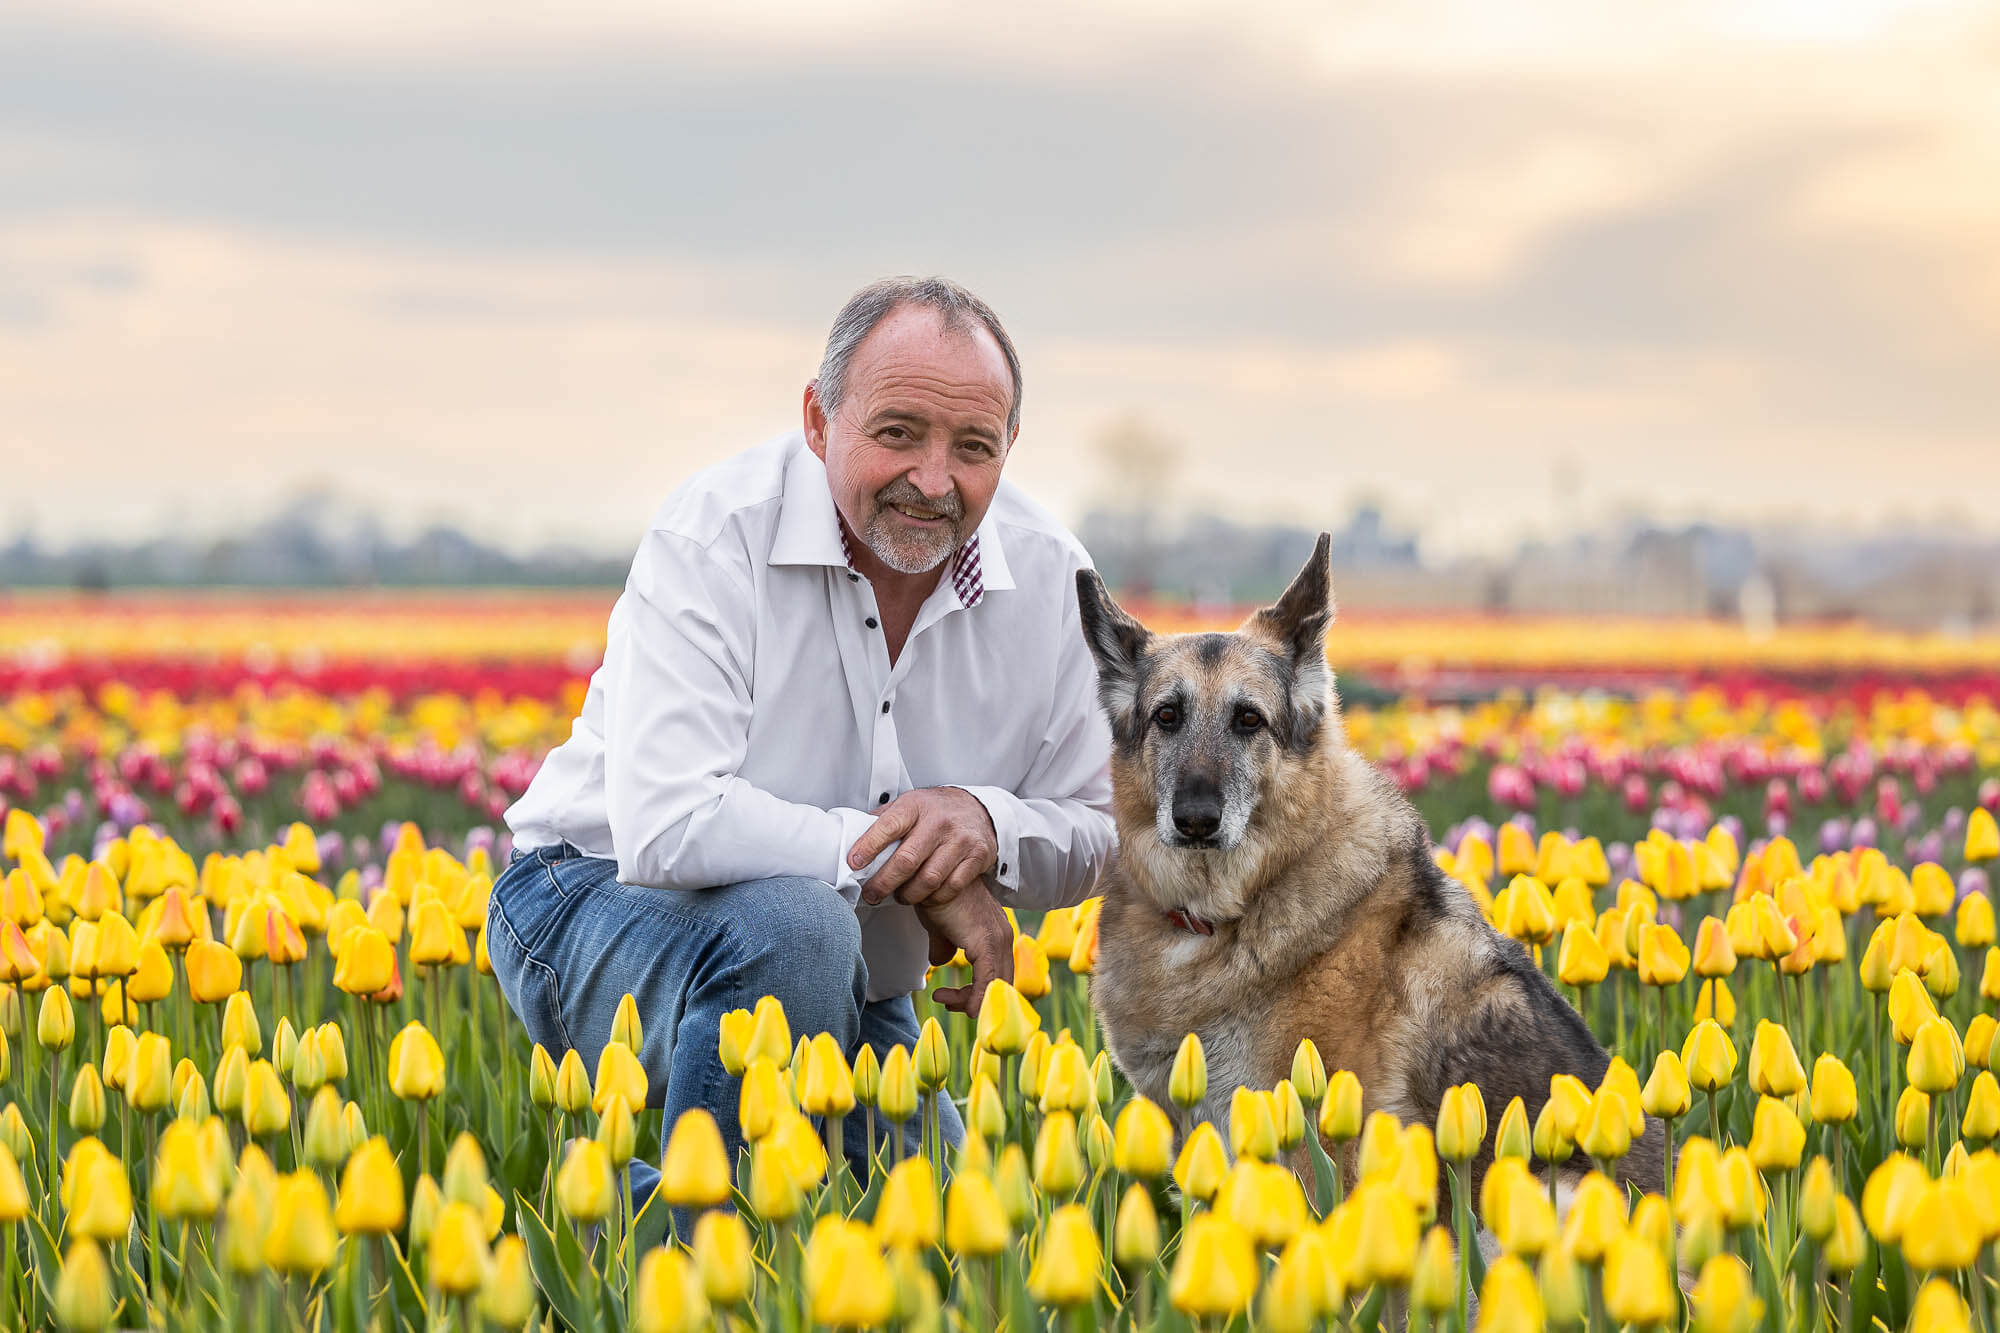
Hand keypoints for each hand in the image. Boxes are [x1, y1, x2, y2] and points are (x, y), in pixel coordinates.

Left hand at [851, 786, 997, 907]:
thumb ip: (882, 822)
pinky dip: (934, 898)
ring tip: (900, 896)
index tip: (853, 864)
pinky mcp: (977, 855)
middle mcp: (939, 821)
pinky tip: (925, 895)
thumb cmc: (933, 811)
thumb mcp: (907, 806)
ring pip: (928, 879)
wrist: (975, 808)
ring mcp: (960, 839)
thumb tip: (850, 840)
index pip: (888, 826)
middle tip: (871, 894)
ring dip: (908, 894)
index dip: (868, 847)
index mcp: (915, 805)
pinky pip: (950, 887)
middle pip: (906, 861)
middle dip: (883, 883)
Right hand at [916, 882, 1013, 1014]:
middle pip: (1000, 983)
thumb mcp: (940, 926)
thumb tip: (940, 960)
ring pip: (995, 986)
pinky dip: (972, 998)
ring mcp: (998, 939)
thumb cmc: (935, 896)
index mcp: (997, 933)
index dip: (977, 992)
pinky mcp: (986, 942)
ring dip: (968, 1001)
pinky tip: (949, 998)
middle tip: (947, 1001)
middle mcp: (1004, 937)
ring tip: (943, 997)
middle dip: (972, 1000)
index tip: (951, 997)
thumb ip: (945, 944)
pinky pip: (987, 981)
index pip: (998, 974)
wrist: (931, 877)